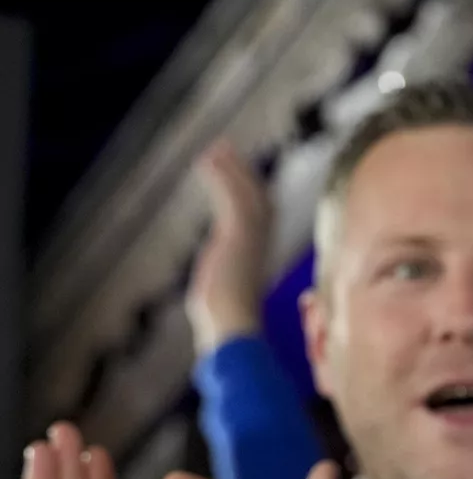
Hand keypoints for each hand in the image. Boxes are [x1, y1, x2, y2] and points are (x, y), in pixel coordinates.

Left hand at [185, 140, 269, 356]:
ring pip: (246, 192)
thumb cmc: (226, 327)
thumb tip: (211, 308)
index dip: (250, 192)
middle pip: (258, 197)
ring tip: (212, 150)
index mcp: (257, 255)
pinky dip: (221, 176)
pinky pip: (231, 196)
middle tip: (224, 149)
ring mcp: (251, 237)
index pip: (259, 216)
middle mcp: (260, 242)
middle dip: (241, 172)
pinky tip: (206, 161)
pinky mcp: (238, 233)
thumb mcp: (223, 301)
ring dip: (230, 168)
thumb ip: (221, 292)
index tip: (236, 174)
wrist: (232, 328)